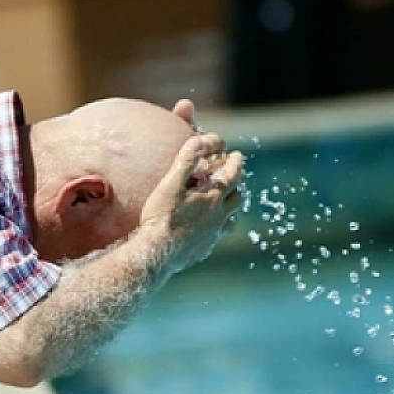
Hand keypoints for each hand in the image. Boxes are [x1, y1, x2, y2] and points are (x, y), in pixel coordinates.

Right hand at [142, 132, 244, 274]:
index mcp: (213, 198)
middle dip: (237, 185)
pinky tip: (208, 230)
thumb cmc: (161, 218)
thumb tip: (199, 140)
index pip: (233, 175)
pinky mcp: (204, 250)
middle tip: (233, 178)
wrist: (156, 254)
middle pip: (237, 198)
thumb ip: (186, 161)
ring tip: (226, 204)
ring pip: (231, 220)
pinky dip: (217, 229)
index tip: (237, 155)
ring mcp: (213, 236)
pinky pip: (217, 237)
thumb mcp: (171, 184)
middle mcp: (219, 217)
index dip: (236, 163)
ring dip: (231, 209)